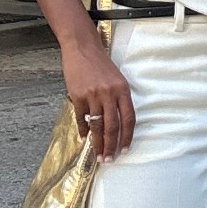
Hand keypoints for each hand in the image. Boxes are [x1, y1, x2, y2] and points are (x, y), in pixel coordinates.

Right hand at [62, 40, 134, 159]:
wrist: (82, 48)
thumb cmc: (100, 64)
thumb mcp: (116, 79)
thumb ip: (118, 99)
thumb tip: (117, 124)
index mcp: (123, 89)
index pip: (128, 119)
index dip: (127, 137)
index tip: (124, 150)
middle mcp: (109, 93)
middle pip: (112, 126)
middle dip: (111, 146)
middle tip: (108, 159)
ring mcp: (93, 95)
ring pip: (97, 125)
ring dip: (97, 142)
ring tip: (97, 154)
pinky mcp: (78, 95)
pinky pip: (81, 118)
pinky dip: (83, 129)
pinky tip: (84, 137)